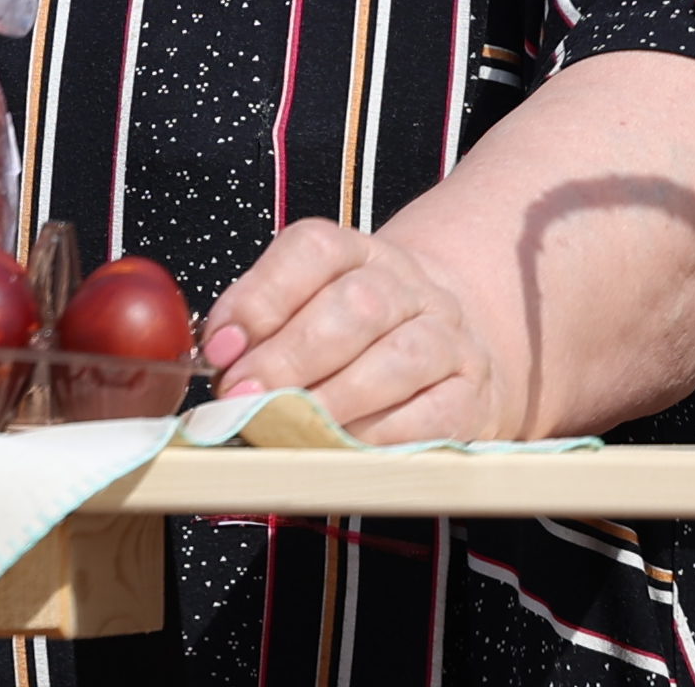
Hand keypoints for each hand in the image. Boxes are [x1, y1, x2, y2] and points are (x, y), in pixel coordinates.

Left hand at [202, 219, 503, 442]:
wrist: (452, 343)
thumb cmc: (359, 332)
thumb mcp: (307, 304)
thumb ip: (262, 321)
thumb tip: (218, 358)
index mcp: (357, 252)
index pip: (312, 250)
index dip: (261, 298)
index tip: (221, 348)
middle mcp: (408, 286)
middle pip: (355, 307)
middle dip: (290, 356)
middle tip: (245, 394)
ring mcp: (449, 337)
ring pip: (398, 358)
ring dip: (334, 397)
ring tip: (288, 423)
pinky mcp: (476, 394)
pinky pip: (435, 414)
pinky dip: (384, 434)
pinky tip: (346, 444)